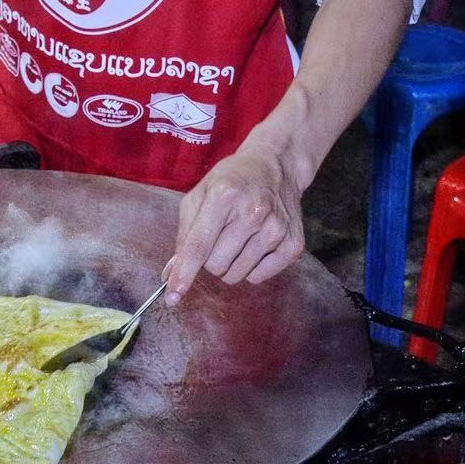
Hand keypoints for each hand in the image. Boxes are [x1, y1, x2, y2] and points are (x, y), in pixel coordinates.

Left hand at [162, 138, 305, 303]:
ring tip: (237, 238)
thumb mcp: (200, 193)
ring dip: (230, 264)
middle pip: (216, 265)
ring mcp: (276, 229)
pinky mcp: (293, 244)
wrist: (276, 167)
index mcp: (224, 197)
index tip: (172, 296)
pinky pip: (259, 277)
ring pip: (236, 275)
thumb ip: (184, 233)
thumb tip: (171, 273)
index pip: (199, 245)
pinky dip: (251, 268)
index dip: (184, 273)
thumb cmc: (231, 180)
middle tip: (218, 237)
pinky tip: (255, 244)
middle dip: (209, 259)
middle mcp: (252, 213)